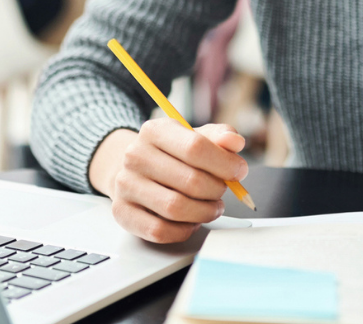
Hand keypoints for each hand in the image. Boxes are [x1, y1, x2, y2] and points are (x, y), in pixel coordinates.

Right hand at [87, 118, 247, 242]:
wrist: (133, 170)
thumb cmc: (171, 155)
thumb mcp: (194, 137)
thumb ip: (219, 137)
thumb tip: (235, 142)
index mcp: (155, 131)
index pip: (195, 147)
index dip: (225, 163)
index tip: (239, 171)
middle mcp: (135, 156)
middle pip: (191, 181)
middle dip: (216, 191)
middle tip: (222, 192)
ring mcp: (126, 185)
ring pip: (176, 208)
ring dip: (204, 212)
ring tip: (211, 207)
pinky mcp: (123, 212)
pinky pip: (160, 230)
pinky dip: (184, 230)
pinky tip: (190, 221)